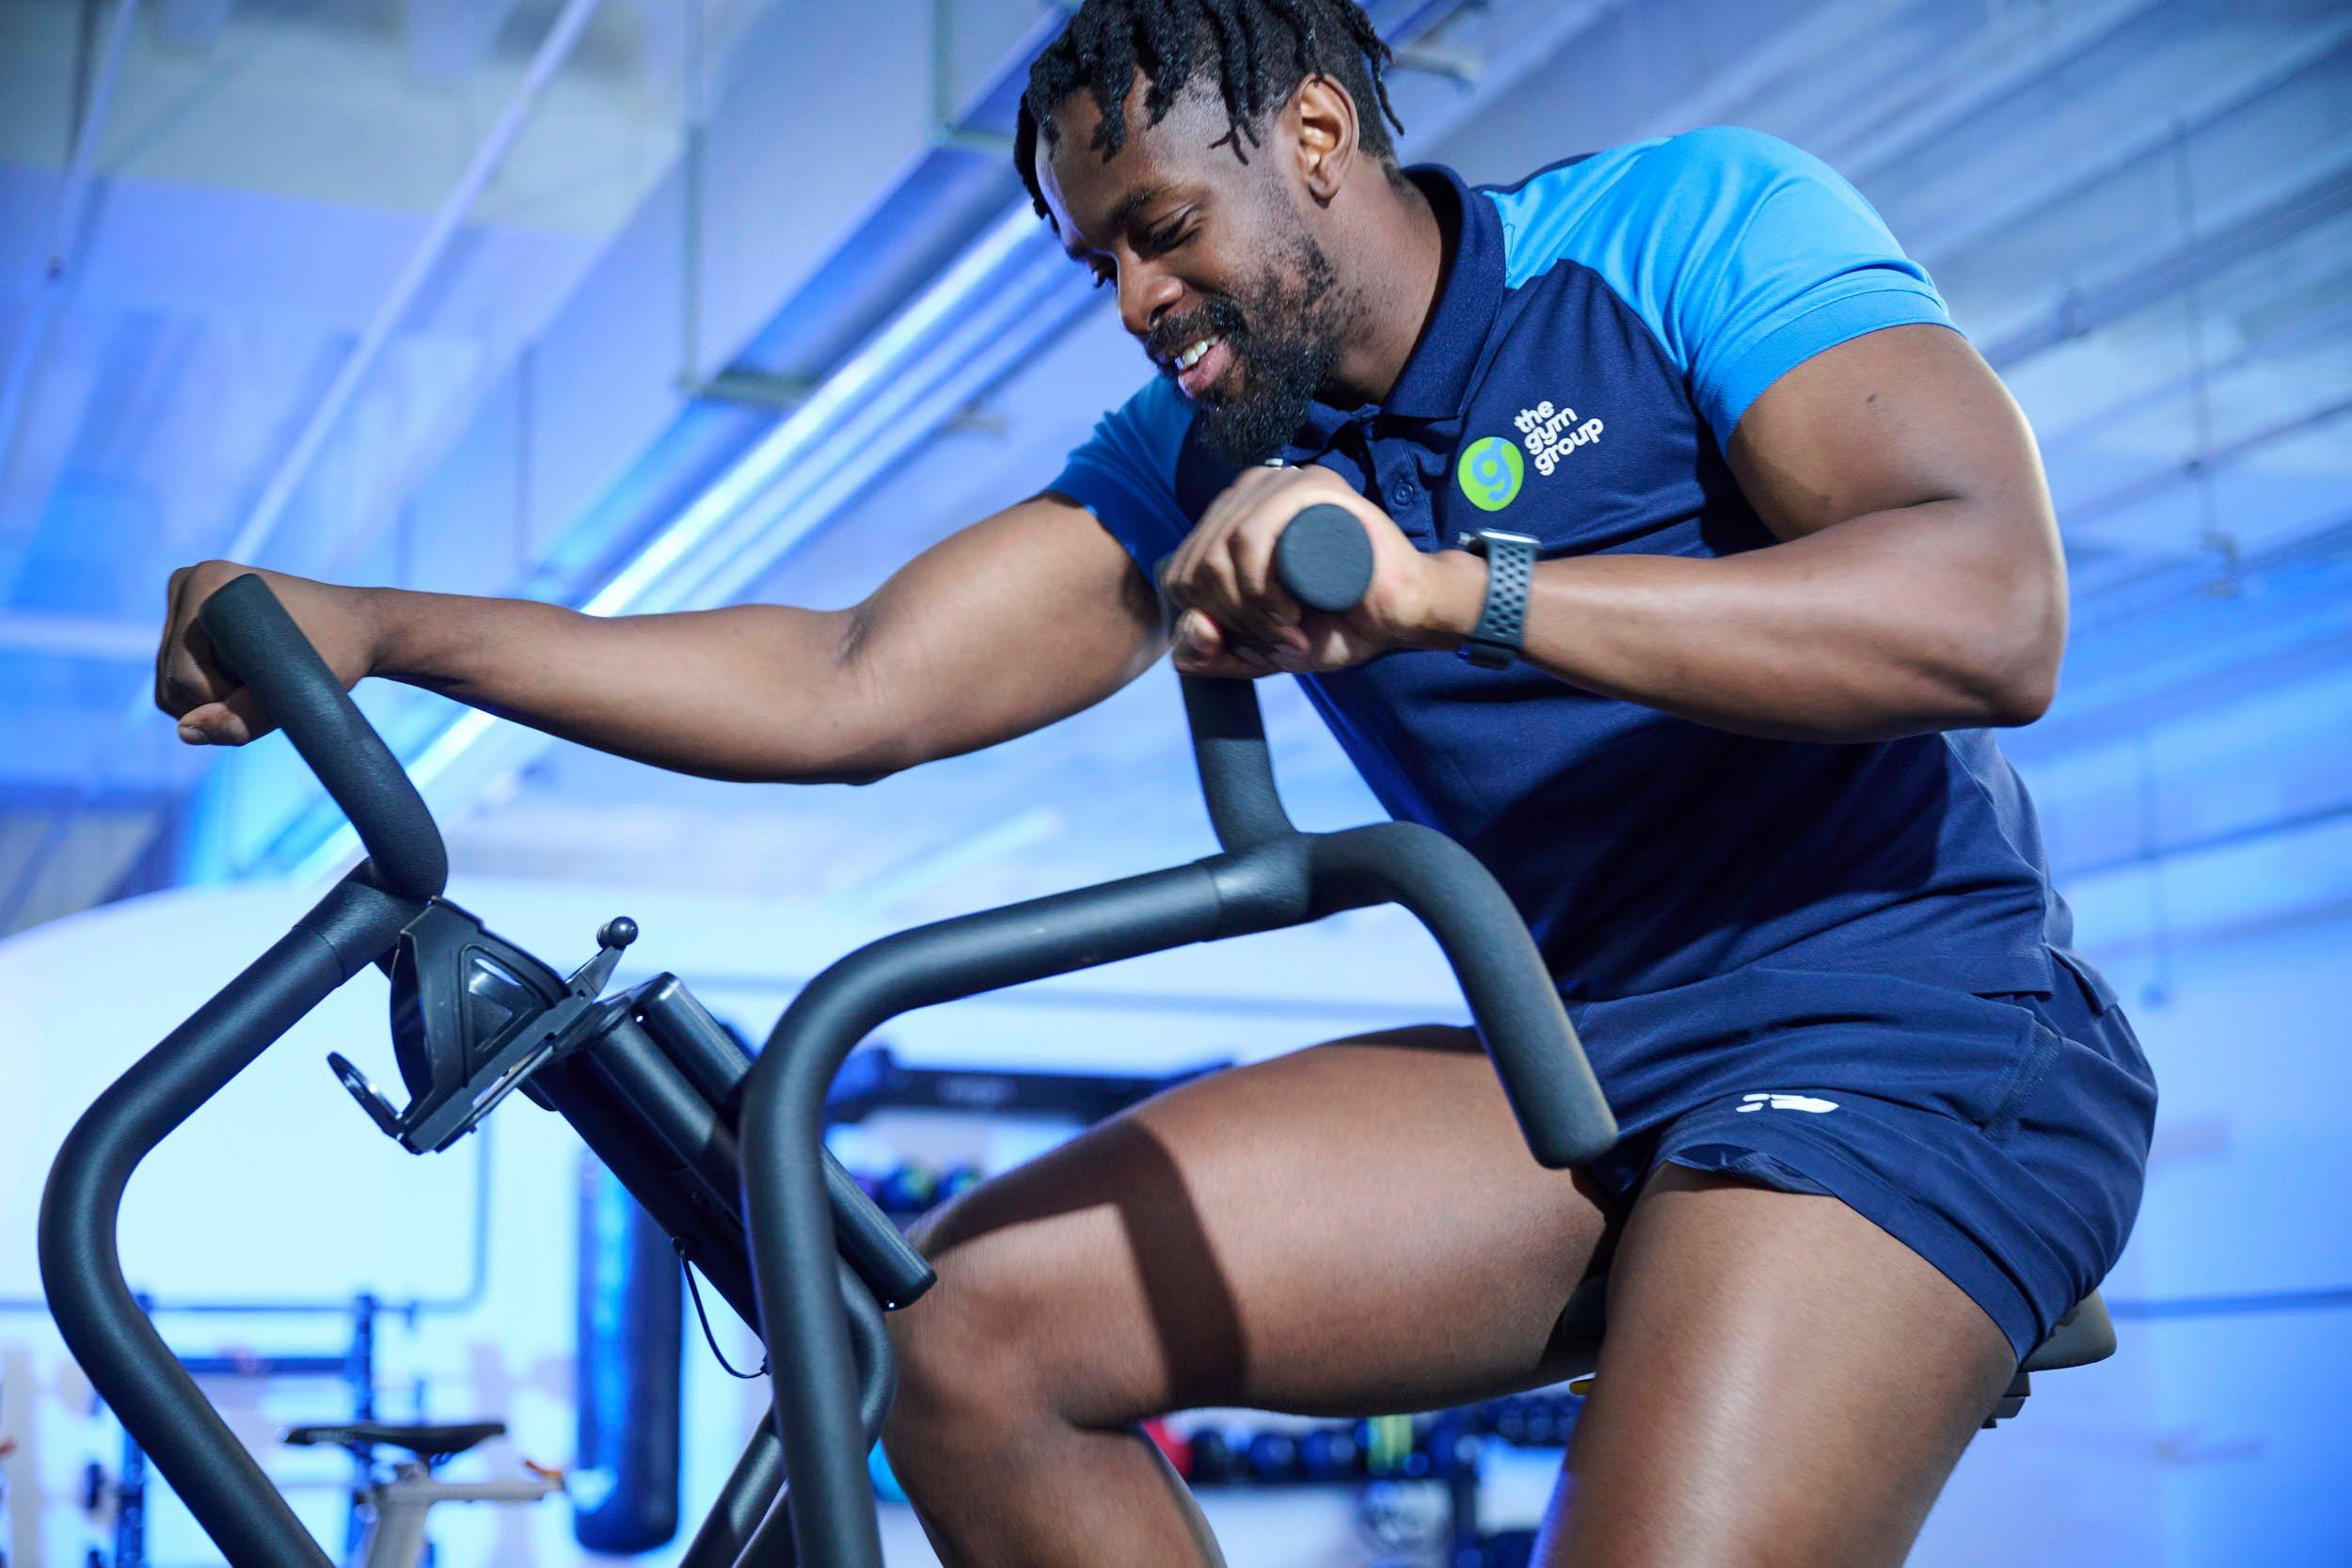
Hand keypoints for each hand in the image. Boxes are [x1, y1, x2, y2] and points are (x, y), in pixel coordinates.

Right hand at [156, 561, 380, 745]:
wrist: (360, 627)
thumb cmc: (340, 653)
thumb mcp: (298, 692)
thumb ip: (243, 719)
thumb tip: (183, 732)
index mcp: (208, 583)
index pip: (184, 675)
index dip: (225, 700)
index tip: (274, 686)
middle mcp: (188, 583)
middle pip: (172, 679)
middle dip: (218, 700)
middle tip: (272, 685)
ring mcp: (186, 599)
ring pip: (171, 685)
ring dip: (214, 698)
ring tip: (262, 678)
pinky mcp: (190, 619)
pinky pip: (176, 679)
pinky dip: (209, 693)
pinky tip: (248, 677)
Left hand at [1157, 465, 1477, 677]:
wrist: (1401, 615)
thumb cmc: (1332, 625)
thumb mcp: (1256, 649)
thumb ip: (1209, 652)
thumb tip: (1192, 626)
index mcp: (1229, 521)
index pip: (1177, 572)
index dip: (1202, 620)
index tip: (1249, 644)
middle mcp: (1249, 494)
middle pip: (1196, 564)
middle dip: (1229, 619)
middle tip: (1275, 643)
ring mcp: (1280, 484)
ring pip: (1221, 549)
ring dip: (1247, 608)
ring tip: (1286, 629)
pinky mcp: (1312, 487)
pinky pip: (1251, 534)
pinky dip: (1261, 587)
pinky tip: (1289, 611)